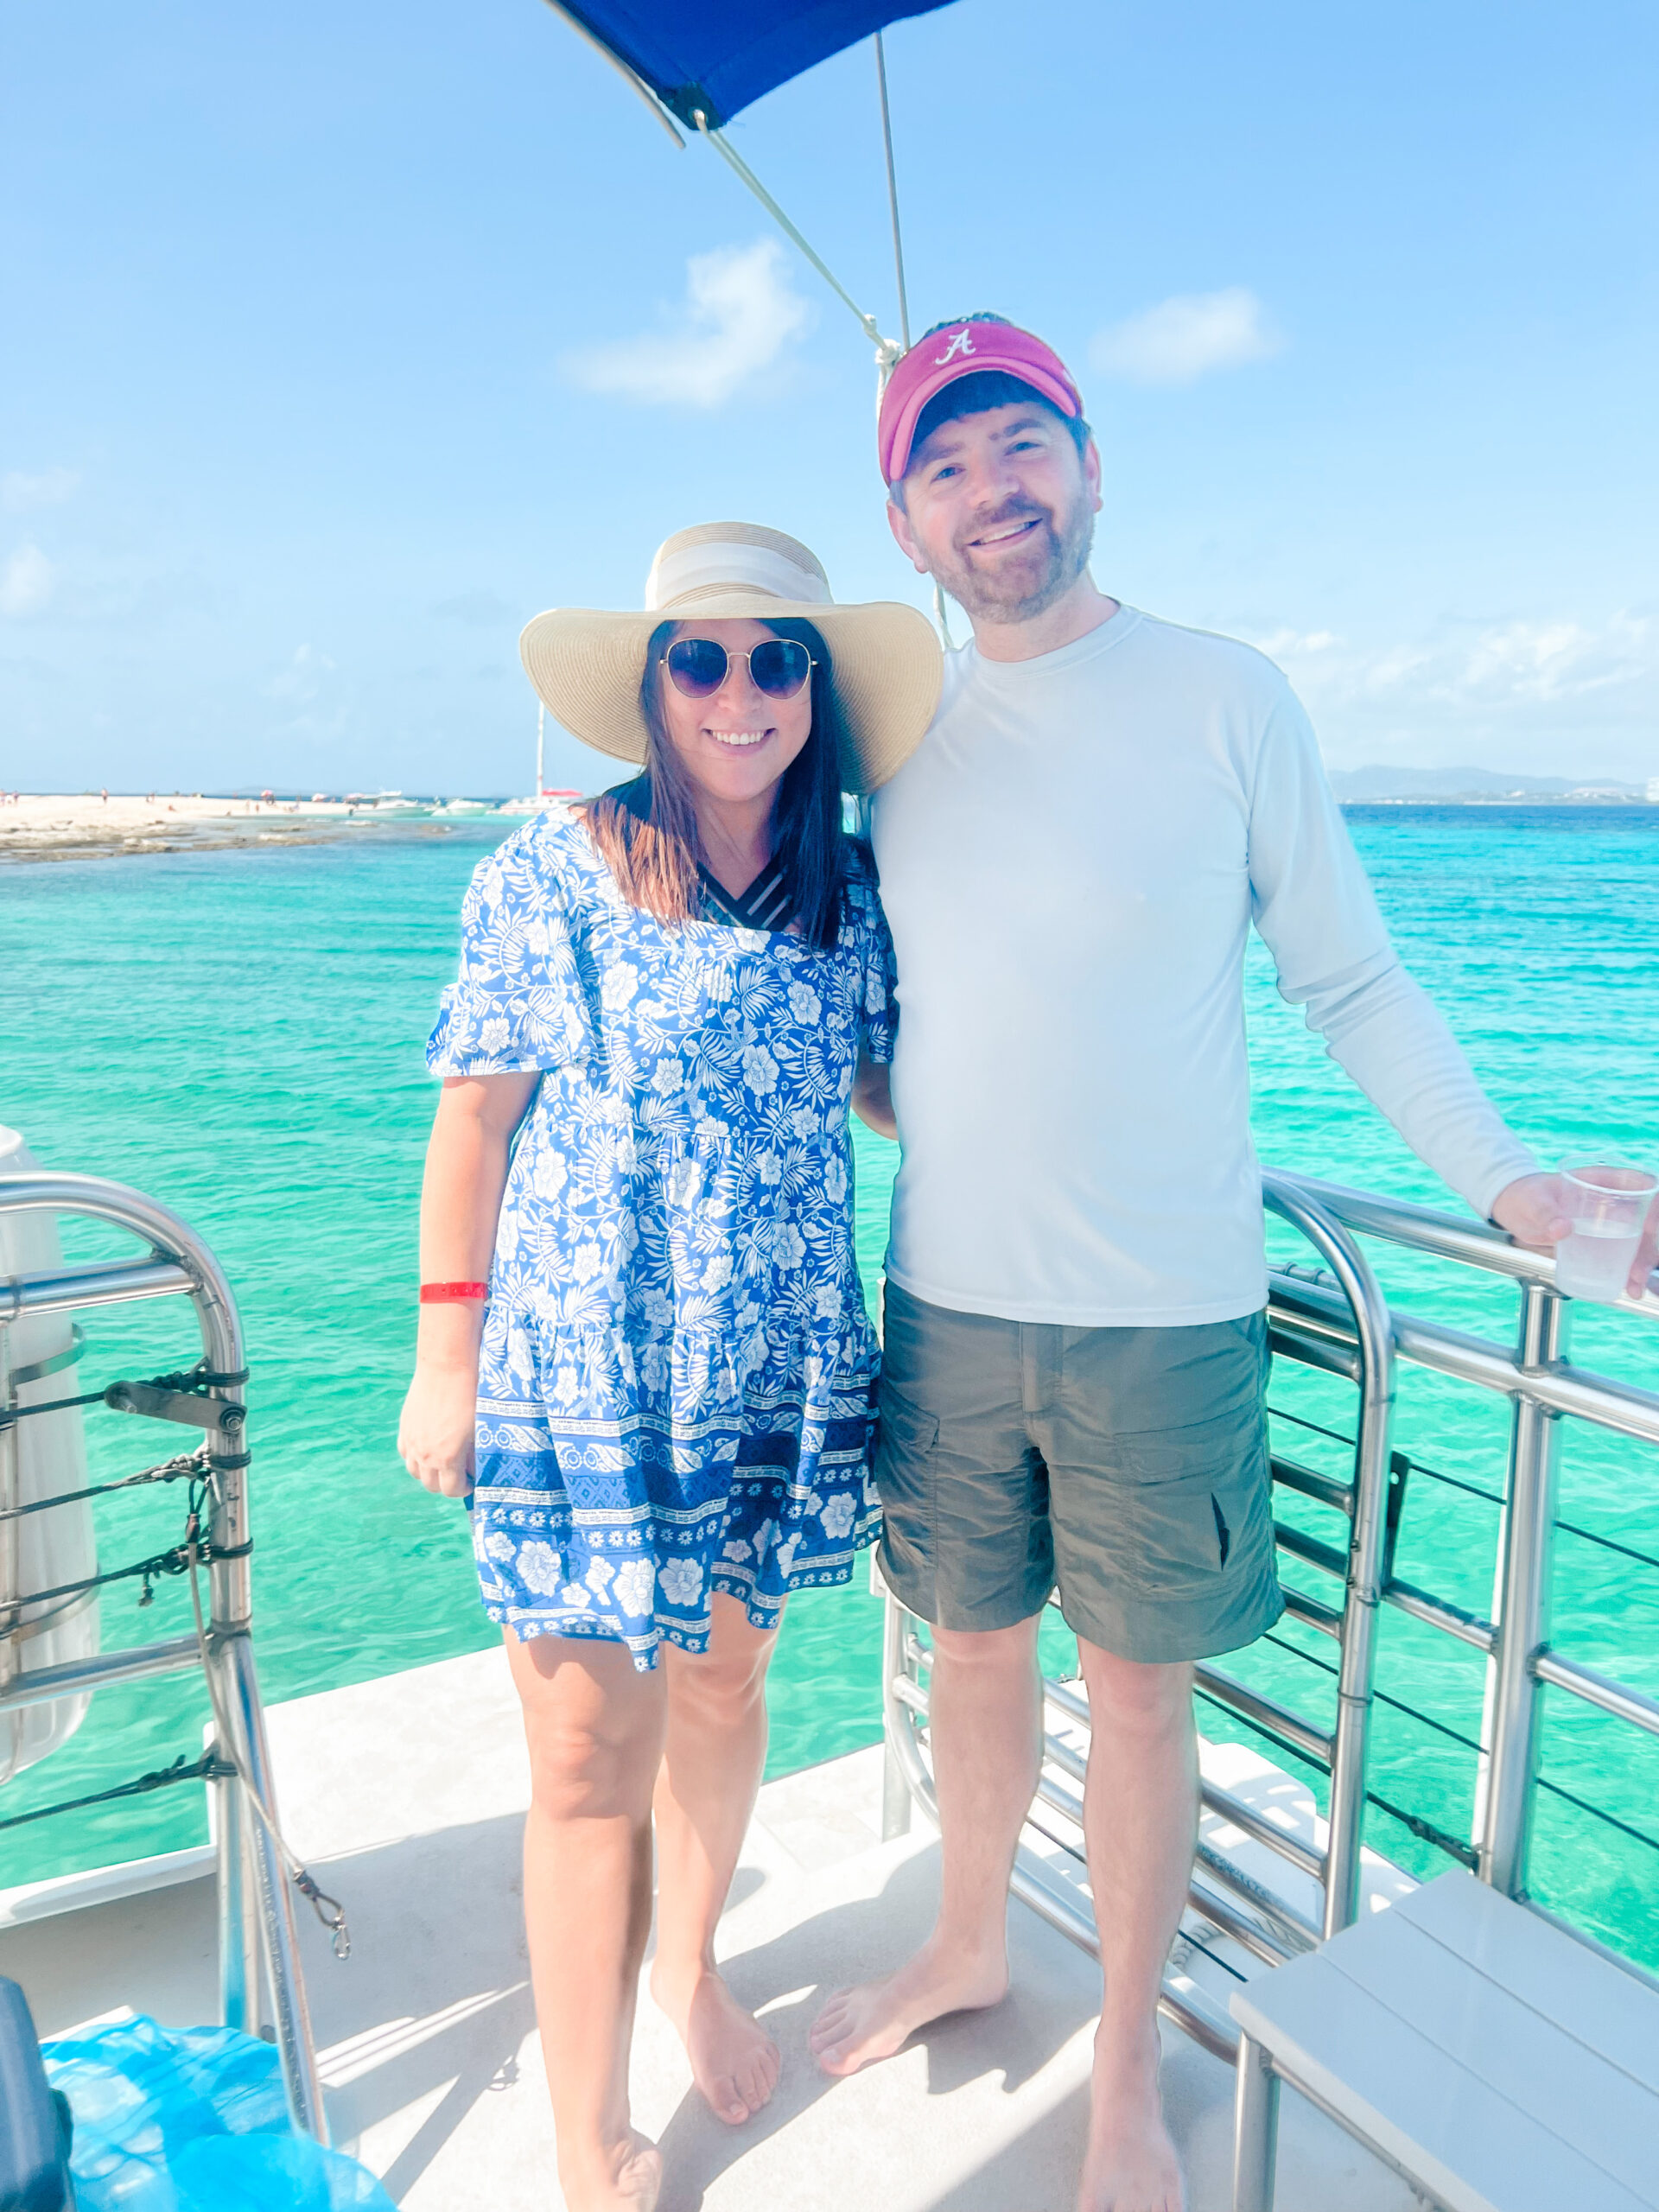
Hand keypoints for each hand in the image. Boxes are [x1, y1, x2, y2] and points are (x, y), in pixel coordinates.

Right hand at [397, 1360, 477, 1496]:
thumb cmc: (471, 1397)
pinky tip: (429, 1447)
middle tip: (461, 1474)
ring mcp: (411, 1441)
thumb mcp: (479, 1430)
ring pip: (415, 1471)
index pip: (451, 1490)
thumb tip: (474, 1470)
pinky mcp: (405, 1427)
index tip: (472, 1482)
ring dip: (429, 1472)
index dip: (463, 1490)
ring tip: (444, 1462)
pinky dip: (416, 1457)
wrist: (447, 1367)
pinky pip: (406, 1453)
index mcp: (447, 1458)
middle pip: (431, 1485)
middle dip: (447, 1483)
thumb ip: (475, 1456)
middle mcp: (425, 1454)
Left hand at [1491, 1172, 1658, 1299]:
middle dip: (1648, 1247)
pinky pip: (1621, 1254)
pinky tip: (1627, 1286)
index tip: (1651, 1226)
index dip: (1653, 1202)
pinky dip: (1627, 1271)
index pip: (1639, 1184)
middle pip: (1644, 1219)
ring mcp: (1608, 1221)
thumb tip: (1562, 1229)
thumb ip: (1545, 1212)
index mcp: (1600, 1180)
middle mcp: (1611, 1201)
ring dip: (1640, 1264)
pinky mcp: (1600, 1241)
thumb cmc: (1526, 1195)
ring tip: (1633, 1286)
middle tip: (1637, 1271)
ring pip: (1637, 1241)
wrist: (1514, 1208)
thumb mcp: (1533, 1200)